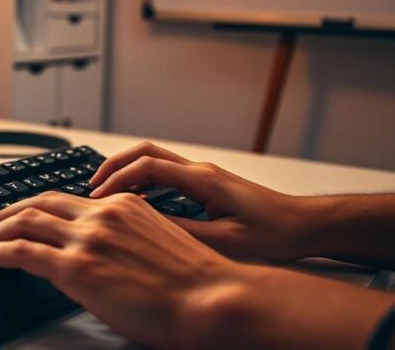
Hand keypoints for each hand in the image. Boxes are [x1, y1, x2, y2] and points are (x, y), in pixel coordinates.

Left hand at [0, 191, 240, 349]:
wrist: (209, 299)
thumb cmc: (194, 285)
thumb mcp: (158, 244)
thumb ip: (126, 240)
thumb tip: (107, 257)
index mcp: (123, 205)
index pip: (65, 199)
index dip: (36, 208)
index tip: (22, 217)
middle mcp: (100, 213)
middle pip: (38, 203)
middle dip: (8, 214)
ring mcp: (86, 238)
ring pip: (23, 222)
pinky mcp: (74, 267)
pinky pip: (18, 252)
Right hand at [89, 142, 311, 262]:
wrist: (303, 225)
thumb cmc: (273, 234)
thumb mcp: (224, 241)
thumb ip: (182, 231)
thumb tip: (144, 225)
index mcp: (203, 180)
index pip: (148, 167)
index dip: (118, 180)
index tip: (98, 197)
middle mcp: (200, 170)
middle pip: (145, 152)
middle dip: (113, 166)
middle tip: (91, 187)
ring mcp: (203, 174)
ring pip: (153, 159)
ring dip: (126, 171)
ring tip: (104, 193)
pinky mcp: (206, 183)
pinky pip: (165, 172)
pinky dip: (142, 180)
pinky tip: (133, 200)